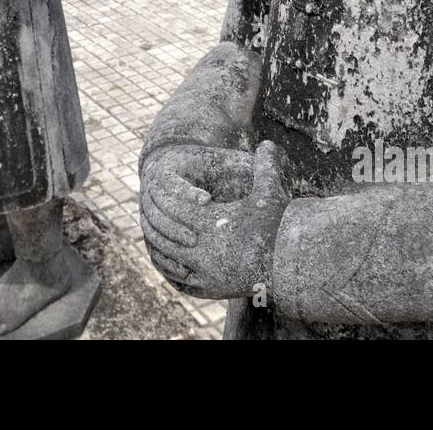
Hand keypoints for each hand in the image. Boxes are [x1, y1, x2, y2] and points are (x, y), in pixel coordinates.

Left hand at [140, 141, 289, 299]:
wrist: (286, 266)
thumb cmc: (277, 226)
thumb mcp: (270, 194)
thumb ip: (266, 167)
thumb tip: (268, 143)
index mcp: (212, 226)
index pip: (175, 209)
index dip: (167, 199)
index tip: (158, 191)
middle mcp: (204, 251)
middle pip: (165, 234)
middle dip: (155, 221)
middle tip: (145, 211)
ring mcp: (204, 274)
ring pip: (166, 258)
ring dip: (156, 244)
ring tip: (152, 232)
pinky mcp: (208, 290)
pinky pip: (177, 278)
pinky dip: (167, 266)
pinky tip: (164, 257)